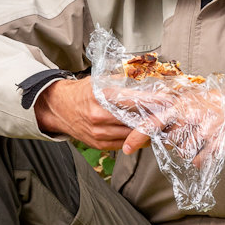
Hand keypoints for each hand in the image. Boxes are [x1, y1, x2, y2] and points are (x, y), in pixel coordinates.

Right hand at [34, 76, 159, 153]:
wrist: (58, 108)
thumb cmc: (80, 93)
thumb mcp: (98, 81)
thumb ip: (121, 81)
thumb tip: (144, 79)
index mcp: (100, 97)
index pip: (133, 100)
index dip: (152, 100)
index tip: (167, 99)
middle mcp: (99, 116)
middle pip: (135, 120)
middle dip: (152, 116)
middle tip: (166, 112)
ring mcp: (99, 132)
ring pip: (131, 134)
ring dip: (144, 129)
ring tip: (155, 122)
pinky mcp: (99, 144)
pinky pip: (124, 143)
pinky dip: (133, 137)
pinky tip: (140, 131)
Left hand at [139, 78, 224, 164]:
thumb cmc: (217, 102)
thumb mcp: (191, 99)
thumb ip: (172, 111)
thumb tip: (152, 126)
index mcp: (180, 105)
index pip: (152, 122)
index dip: (137, 136)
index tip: (127, 148)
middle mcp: (190, 118)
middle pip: (169, 142)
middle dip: (176, 141)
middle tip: (192, 130)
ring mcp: (203, 132)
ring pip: (183, 153)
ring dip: (191, 149)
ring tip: (204, 135)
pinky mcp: (216, 145)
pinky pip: (198, 160)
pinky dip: (202, 156)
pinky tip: (211, 144)